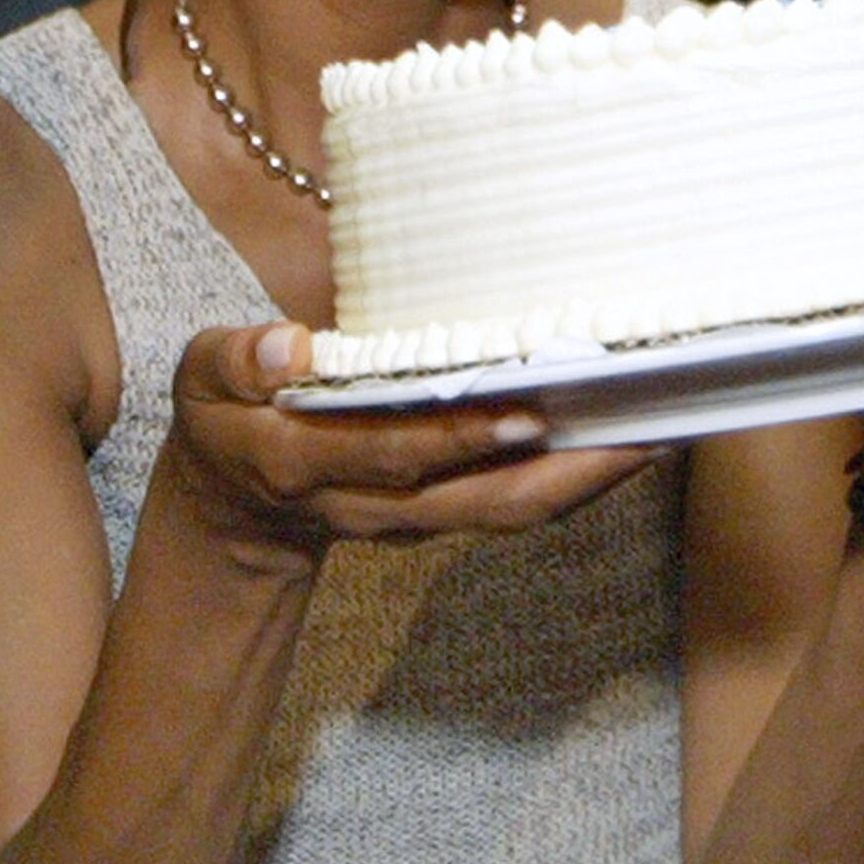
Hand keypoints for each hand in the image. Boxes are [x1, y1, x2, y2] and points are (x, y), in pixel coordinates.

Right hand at [169, 324, 653, 554]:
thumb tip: (287, 346)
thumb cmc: (228, 420)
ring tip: (660, 427)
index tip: (524, 410)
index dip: (457, 438)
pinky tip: (625, 434)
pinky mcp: (446, 512)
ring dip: (588, 478)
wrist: (238, 508)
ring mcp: (418, 517)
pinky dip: (575, 476)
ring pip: (513, 510)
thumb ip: (238, 362)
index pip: (393, 455)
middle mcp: (376, 503)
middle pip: (483, 501)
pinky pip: (518, 503)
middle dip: (567, 474)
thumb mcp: (202, 382)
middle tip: (641, 427)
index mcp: (309, 465)